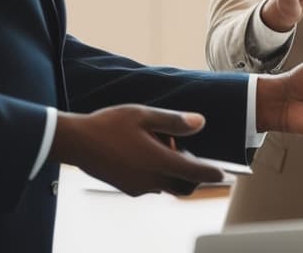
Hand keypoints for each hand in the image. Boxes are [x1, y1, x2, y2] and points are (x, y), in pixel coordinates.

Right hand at [50, 105, 224, 196]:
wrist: (76, 142)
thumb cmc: (110, 124)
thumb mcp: (144, 115)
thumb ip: (174, 121)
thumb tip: (200, 122)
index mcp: (158, 160)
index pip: (195, 173)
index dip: (213, 173)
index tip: (225, 173)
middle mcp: (151, 179)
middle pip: (184, 186)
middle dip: (194, 176)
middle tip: (191, 155)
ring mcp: (138, 187)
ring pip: (167, 184)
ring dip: (173, 171)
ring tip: (164, 145)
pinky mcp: (127, 188)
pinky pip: (151, 184)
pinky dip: (157, 173)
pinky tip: (147, 153)